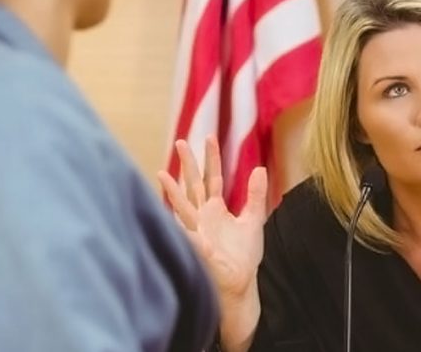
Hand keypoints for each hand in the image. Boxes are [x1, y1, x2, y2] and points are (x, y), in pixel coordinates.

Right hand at [157, 136, 267, 299]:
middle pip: (193, 184)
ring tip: (161, 173)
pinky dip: (182, 226)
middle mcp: (202, 216)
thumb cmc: (243, 255)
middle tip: (181, 141)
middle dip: (188, 164)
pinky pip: (187, 234)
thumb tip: (259, 168)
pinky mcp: (197, 247)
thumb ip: (255, 195)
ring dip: (172, 191)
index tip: (210, 136)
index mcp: (215, 208)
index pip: (212, 177)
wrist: (240, 282)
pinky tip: (173, 215)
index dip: (211, 158)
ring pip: (182, 206)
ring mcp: (197, 230)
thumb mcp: (254, 219)